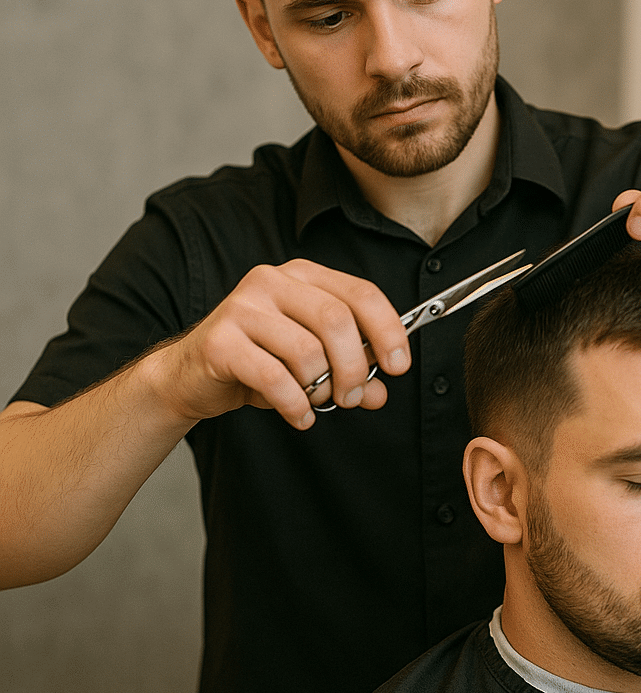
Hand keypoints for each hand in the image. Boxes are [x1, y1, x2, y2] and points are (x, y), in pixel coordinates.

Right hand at [151, 260, 410, 429]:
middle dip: (354, 367)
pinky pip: (274, 377)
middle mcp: (272, 281)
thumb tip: (379, 392)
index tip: (399, 365)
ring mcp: (242, 307)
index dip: (388, 330)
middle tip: (352, 396)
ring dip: (321, 389)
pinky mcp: (219, 341)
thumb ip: (349, 371)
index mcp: (302, 276)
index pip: (361, 293)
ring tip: (316, 402)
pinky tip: (299, 415)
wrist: (190, 376)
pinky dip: (295, 404)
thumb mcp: (311, 362)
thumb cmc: (258, 361)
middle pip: (337, 321)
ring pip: (307, 352)